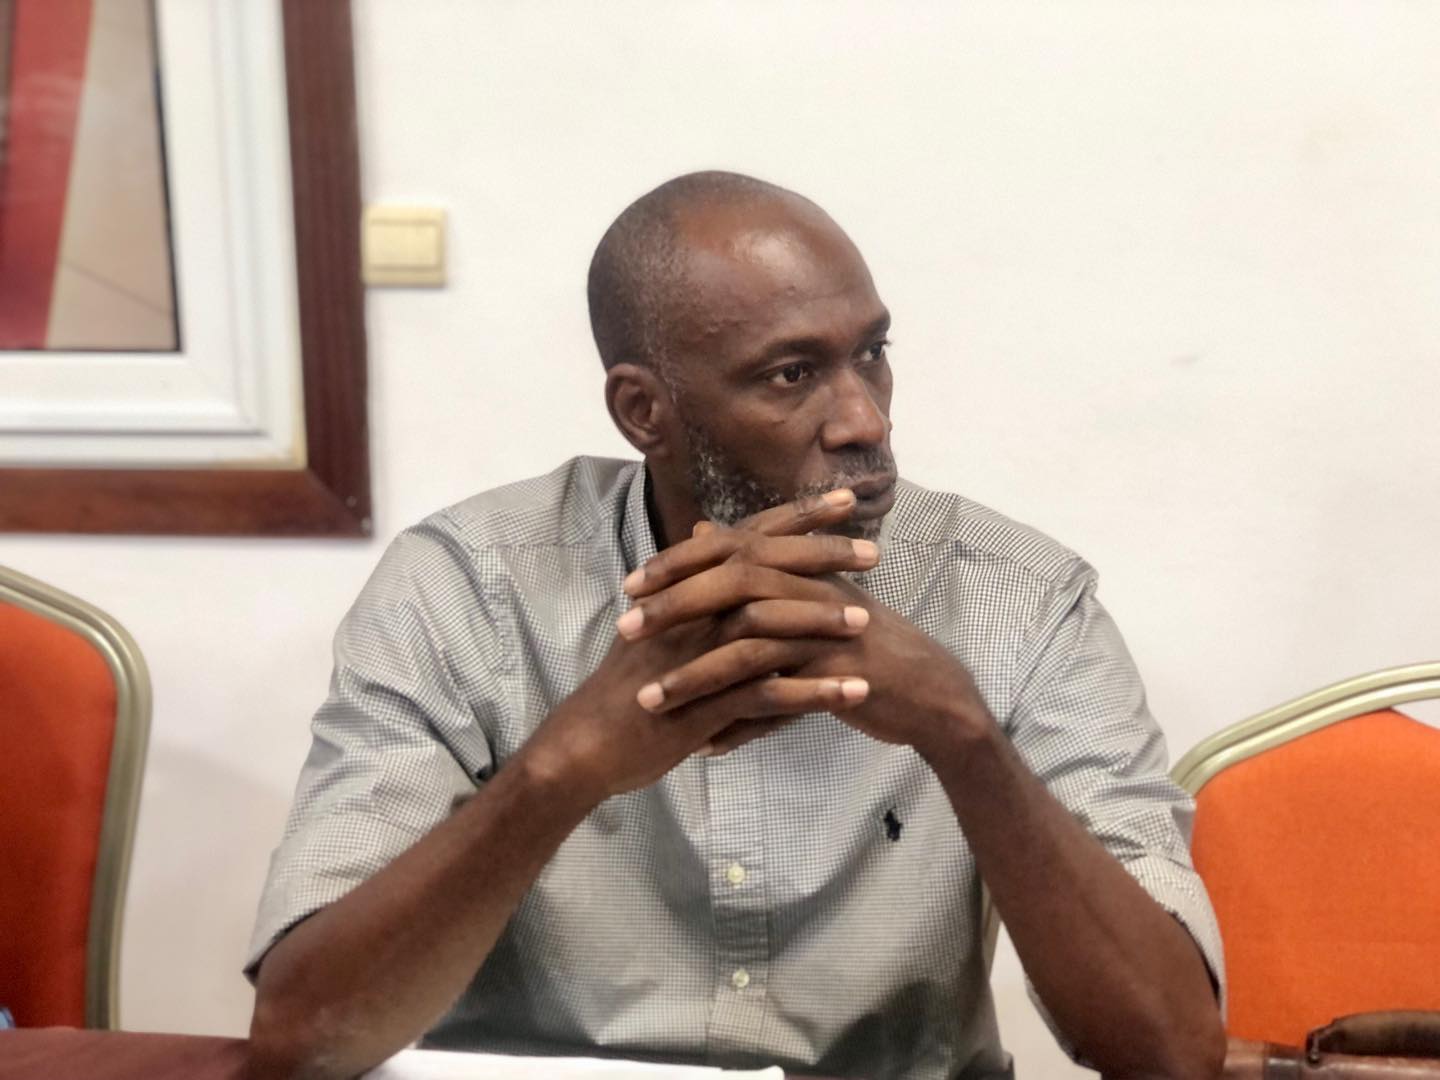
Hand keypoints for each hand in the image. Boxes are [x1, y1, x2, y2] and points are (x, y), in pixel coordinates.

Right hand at [523, 492, 879, 801]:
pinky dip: (813, 692)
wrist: (588, 746)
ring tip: (868, 625)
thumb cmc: (628, 685)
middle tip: (875, 552)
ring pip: (769, 629)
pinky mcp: (704, 704)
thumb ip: (691, 577)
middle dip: (822, 557)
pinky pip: (767, 694)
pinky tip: (852, 693)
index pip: (749, 538)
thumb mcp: (658, 622)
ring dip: (822, 625)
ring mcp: (697, 657)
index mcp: (686, 590)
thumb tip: (707, 534)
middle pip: (764, 570)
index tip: (846, 499)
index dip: (797, 517)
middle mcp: (691, 613)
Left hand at [625, 502, 993, 760]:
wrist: (926, 692)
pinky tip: (704, 746)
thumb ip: (754, 564)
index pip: (730, 549)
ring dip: (693, 676)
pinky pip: (777, 701)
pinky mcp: (837, 678)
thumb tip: (702, 527)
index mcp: (801, 566)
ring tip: (648, 700)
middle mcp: (812, 589)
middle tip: (624, 630)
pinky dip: (737, 724)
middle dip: (672, 607)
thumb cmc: (857, 643)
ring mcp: (826, 633)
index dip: (677, 563)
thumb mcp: (805, 595)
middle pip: (733, 583)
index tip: (630, 584)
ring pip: (748, 646)